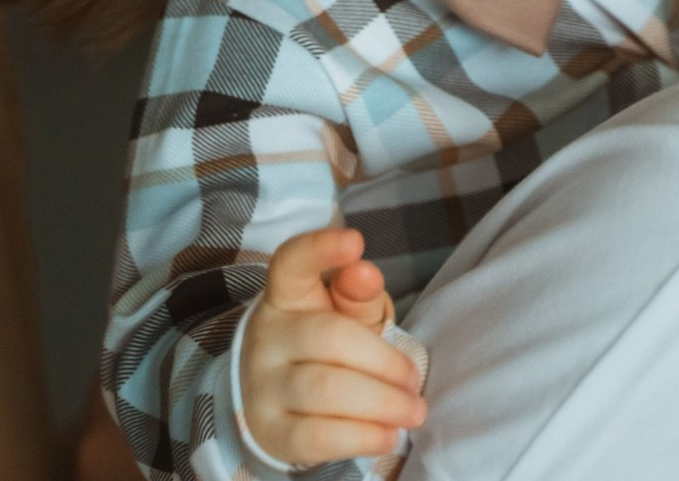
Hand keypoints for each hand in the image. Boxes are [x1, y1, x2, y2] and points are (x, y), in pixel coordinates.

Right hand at [241, 227, 425, 467]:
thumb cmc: (324, 344)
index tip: (355, 241)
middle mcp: (268, 334)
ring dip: (381, 402)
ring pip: (325, 390)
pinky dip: (362, 436)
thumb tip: (365, 271)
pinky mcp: (271, 431)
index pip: (292, 261)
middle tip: (415, 379)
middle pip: (329, 337)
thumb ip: (358, 293)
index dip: (320, 248)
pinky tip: (389, 435)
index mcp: (286, 294)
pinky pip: (318, 437)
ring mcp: (263, 384)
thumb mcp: (343, 312)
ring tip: (413, 411)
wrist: (279, 400)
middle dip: (383, 361)